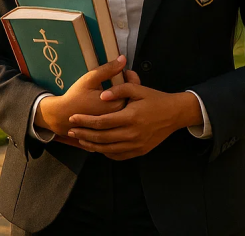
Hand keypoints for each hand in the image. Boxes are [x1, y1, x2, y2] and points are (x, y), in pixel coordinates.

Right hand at [36, 56, 126, 137]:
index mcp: (117, 104)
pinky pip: (120, 115)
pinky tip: (110, 99)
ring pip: (127, 107)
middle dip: (129, 86)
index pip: (133, 88)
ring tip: (115, 88)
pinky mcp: (110, 127)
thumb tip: (123, 59)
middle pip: (132, 98)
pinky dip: (119, 105)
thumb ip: (107, 70)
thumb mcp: (89, 80)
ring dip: (125, 96)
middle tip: (122, 77)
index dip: (131, 77)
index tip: (125, 71)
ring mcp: (115, 124)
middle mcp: (119, 117)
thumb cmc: (75, 97)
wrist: (62, 117)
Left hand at [67, 70, 201, 160]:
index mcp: (131, 117)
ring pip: (107, 149)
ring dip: (91, 145)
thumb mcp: (138, 89)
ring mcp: (136, 145)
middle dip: (83, 134)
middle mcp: (132, 134)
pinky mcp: (139, 151)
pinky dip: (105, 152)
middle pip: (101, 138)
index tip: (73, 118)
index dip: (85, 120)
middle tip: (70, 131)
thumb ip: (119, 89)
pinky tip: (97, 147)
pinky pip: (118, 155)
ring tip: (80, 140)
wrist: (174, 114)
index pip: (101, 122)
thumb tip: (102, 96)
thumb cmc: (155, 99)